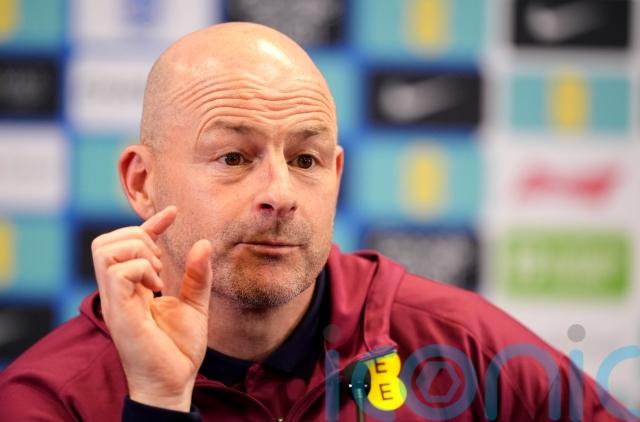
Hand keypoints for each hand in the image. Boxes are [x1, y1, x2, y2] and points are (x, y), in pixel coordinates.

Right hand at [91, 206, 211, 410]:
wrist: (174, 382)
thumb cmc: (179, 348)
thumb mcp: (194, 304)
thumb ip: (197, 275)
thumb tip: (204, 243)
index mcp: (131, 288)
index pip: (128, 243)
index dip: (150, 223)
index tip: (173, 213)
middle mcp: (117, 292)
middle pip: (104, 241)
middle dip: (136, 237)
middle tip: (162, 263)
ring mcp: (115, 301)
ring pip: (105, 250)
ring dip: (138, 252)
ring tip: (159, 274)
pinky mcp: (120, 312)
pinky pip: (118, 272)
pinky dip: (141, 268)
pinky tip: (158, 286)